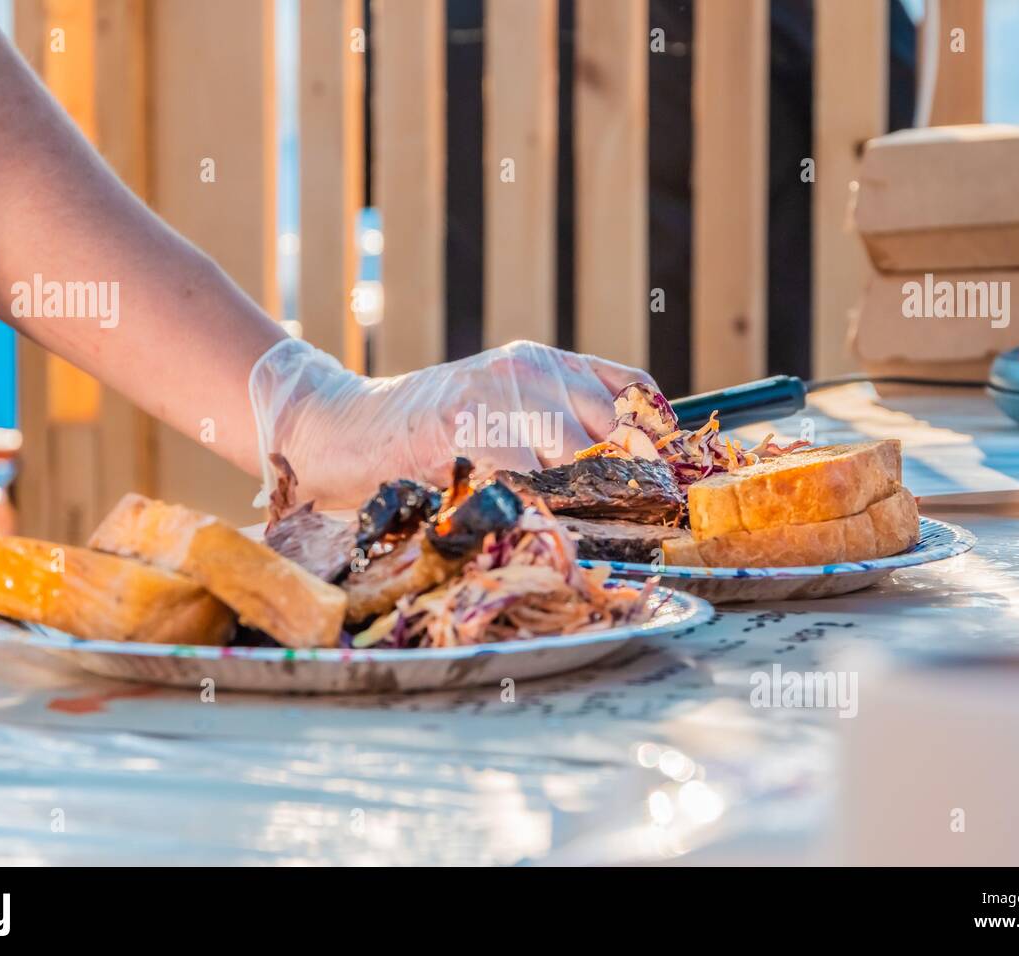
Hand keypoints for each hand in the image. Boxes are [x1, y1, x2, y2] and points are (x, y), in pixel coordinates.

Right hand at [250, 338, 655, 508]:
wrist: (348, 429)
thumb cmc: (431, 435)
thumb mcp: (506, 411)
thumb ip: (559, 426)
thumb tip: (631, 470)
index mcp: (547, 361)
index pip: (632, 392)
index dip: (657, 443)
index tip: (670, 486)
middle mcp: (531, 367)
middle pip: (613, 433)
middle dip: (628, 487)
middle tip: (640, 530)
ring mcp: (498, 392)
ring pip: (576, 460)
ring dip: (587, 507)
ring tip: (588, 538)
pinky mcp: (466, 423)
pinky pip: (526, 480)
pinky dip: (539, 514)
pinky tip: (536, 530)